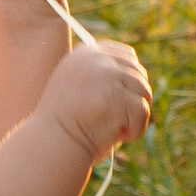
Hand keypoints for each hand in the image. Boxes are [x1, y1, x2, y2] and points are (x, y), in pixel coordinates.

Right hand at [44, 36, 152, 161]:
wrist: (52, 142)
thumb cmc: (65, 121)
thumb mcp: (76, 85)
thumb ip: (99, 72)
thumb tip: (137, 74)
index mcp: (86, 53)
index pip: (127, 55)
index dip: (131, 79)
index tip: (121, 100)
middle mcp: (97, 59)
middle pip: (138, 73)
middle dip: (134, 99)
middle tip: (119, 119)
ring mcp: (107, 76)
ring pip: (143, 91)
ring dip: (136, 115)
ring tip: (118, 128)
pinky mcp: (117, 96)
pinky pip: (142, 111)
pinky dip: (135, 128)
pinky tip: (119, 135)